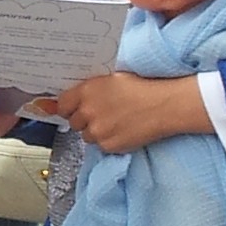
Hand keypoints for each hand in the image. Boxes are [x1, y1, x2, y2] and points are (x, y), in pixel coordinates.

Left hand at [56, 72, 213, 154]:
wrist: (163, 105)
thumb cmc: (143, 87)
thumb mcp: (112, 79)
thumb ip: (89, 89)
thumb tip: (68, 98)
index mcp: (86, 91)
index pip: (61, 105)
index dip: (68, 107)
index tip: (73, 109)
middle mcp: (88, 112)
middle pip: (73, 122)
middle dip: (84, 119)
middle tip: (102, 114)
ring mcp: (98, 131)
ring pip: (86, 136)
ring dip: (96, 131)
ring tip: (115, 122)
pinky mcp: (109, 145)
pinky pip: (101, 146)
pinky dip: (109, 140)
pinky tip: (123, 130)